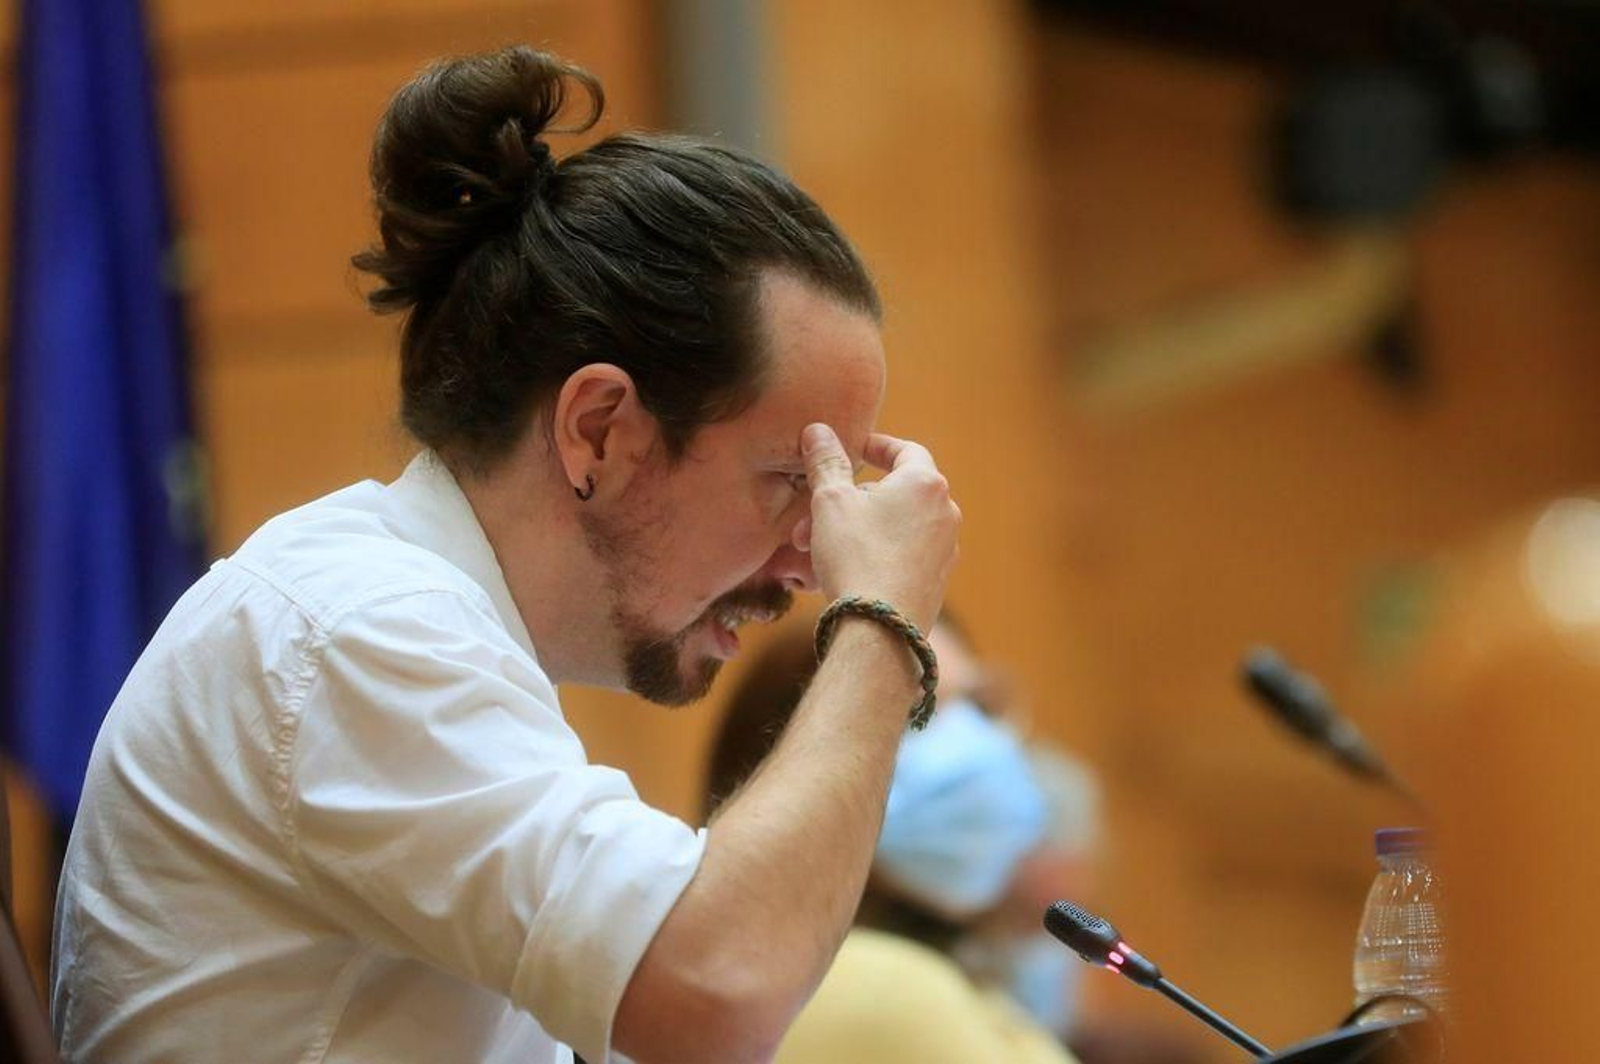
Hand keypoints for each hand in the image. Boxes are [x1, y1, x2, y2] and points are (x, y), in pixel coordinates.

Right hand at [797, 423, 959, 630]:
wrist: (880, 628)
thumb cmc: (857, 556)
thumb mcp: (831, 501)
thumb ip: (826, 462)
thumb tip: (817, 430)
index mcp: (925, 484)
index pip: (904, 450)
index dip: (876, 447)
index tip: (854, 449)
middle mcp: (944, 513)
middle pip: (893, 493)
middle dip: (849, 500)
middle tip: (811, 514)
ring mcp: (944, 549)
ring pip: (893, 527)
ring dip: (855, 529)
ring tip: (814, 546)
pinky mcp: (936, 581)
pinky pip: (900, 555)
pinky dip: (872, 552)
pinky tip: (840, 569)